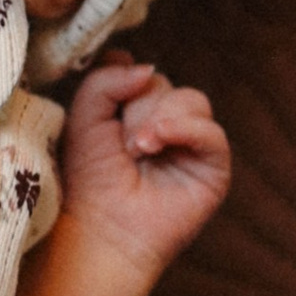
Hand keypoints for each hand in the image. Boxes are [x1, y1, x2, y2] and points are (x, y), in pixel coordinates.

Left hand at [58, 55, 231, 282]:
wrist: (101, 229)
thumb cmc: (89, 179)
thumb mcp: (83, 117)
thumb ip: (105, 80)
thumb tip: (147, 67)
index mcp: (134, 114)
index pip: (142, 72)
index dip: (126, 78)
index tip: (110, 99)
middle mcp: (165, 126)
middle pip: (164, 84)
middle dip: (138, 108)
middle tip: (122, 144)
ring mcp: (190, 146)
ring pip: (192, 100)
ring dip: (159, 118)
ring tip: (138, 149)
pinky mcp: (213, 169)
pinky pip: (212, 133)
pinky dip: (186, 130)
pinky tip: (158, 143)